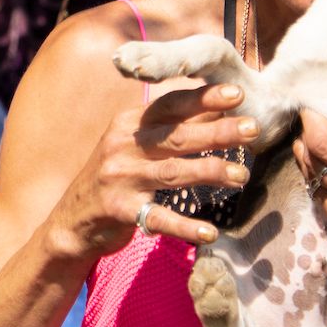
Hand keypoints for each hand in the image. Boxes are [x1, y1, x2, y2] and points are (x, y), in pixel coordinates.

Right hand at [46, 82, 257, 259]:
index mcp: (128, 124)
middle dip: (217, 131)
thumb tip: (215, 110)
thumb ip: (168, 128)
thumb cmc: (115, 177)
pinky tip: (211, 233)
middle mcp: (122, 146)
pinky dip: (186, 227)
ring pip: (172, 172)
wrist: (72, 221)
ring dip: (210, 172)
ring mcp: (120, 179)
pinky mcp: (120, 211)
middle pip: (176, 136)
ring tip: (241, 176)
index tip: (237, 93)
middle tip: (254, 128)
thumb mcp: (133, 145)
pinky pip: (159, 219)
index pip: (169, 104)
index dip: (203, 98)